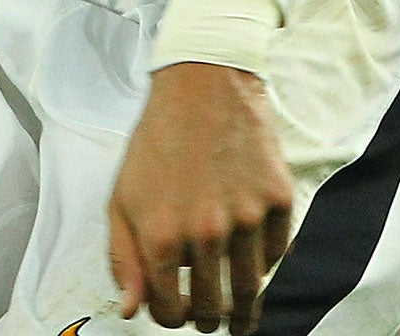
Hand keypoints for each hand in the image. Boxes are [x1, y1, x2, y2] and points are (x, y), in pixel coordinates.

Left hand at [109, 63, 293, 333]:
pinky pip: (276, 255)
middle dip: (206, 318)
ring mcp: (247, 218)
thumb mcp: (120, 196)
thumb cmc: (155, 142)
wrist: (202, 87)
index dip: (170, 317)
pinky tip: (249, 253)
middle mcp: (207, 233)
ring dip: (241, 306)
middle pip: (213, 308)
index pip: (169, 310)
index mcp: (161, 235)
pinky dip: (263, 261)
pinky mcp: (279, 202)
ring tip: (235, 311)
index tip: (173, 311)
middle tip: (207, 316)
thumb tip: (130, 311)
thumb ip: (122, 258)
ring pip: (249, 290)